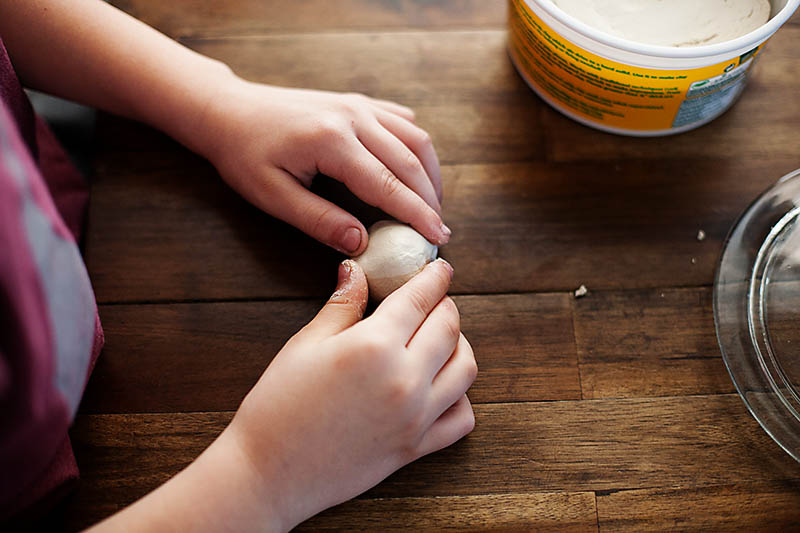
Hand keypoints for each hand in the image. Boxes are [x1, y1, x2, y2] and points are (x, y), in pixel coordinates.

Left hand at [196, 79, 448, 254]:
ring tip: (433, 205)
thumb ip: (319, 221)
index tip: (438, 237)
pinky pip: (401, 121)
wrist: (229, 111)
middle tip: (440, 230)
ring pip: (414, 137)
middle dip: (431, 199)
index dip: (418, 214)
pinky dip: (417, 147)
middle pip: (410, 161)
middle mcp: (353, 116)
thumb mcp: (273, 197)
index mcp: (332, 141)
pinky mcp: (356, 101)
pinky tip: (417, 169)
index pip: (388, 184)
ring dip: (430, 173)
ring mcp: (357, 104)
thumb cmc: (244, 156)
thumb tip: (361, 243)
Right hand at [228, 258, 476, 528]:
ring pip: (466, 368)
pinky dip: (461, 396)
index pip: (420, 299)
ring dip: (460, 344)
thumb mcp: (306, 345)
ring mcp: (415, 416)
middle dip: (446, 304)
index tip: (440, 268)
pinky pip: (462, 417)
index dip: (434, 277)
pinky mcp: (416, 447)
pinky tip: (442, 385)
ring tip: (440, 337)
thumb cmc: (278, 405)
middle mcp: (404, 379)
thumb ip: (342, 305)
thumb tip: (357, 270)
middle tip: (434, 299)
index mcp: (374, 346)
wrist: (269, 473)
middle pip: (449, 328)